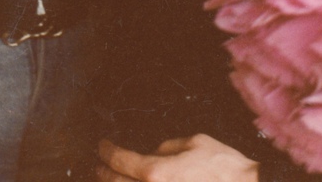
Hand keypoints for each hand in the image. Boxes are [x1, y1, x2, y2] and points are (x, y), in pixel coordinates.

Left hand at [96, 135, 258, 181]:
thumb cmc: (223, 168)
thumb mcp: (194, 142)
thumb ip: (168, 146)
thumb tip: (156, 152)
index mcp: (156, 171)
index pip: (120, 160)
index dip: (107, 151)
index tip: (103, 146)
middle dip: (103, 173)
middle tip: (99, 166)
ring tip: (110, 181)